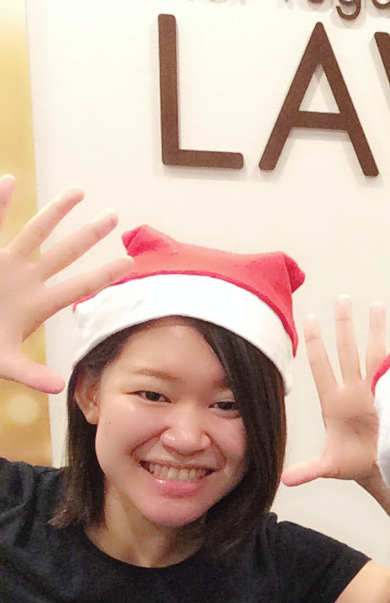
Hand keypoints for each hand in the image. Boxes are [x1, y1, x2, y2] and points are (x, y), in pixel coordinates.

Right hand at [0, 175, 132, 392]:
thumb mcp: (3, 361)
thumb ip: (30, 374)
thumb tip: (58, 389)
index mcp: (36, 304)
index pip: (79, 287)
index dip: (104, 276)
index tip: (131, 263)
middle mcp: (25, 279)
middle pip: (64, 253)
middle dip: (89, 235)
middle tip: (116, 216)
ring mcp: (3, 265)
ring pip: (34, 232)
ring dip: (55, 212)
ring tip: (79, 191)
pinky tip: (9, 180)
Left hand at [281, 297, 384, 489]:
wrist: (380, 469)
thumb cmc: (353, 464)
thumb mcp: (329, 466)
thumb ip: (308, 470)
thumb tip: (285, 480)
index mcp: (334, 403)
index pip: (322, 368)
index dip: (316, 345)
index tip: (310, 320)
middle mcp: (353, 391)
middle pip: (347, 352)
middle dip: (344, 326)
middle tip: (342, 299)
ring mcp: (373, 392)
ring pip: (373, 354)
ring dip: (374, 330)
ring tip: (375, 305)